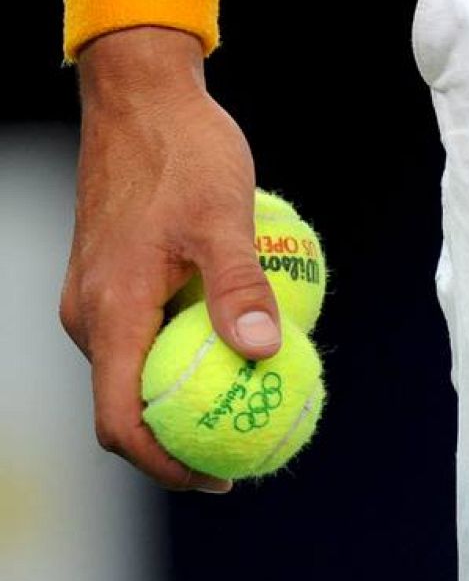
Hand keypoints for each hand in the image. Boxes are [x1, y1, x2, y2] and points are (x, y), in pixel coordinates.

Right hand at [59, 27, 281, 492]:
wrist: (139, 101)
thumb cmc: (182, 152)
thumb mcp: (223, 215)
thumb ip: (241, 286)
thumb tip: (263, 353)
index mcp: (111, 312)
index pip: (121, 420)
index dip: (164, 465)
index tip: (216, 479)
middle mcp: (91, 317)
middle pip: (124, 411)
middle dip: (175, 446)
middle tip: (236, 456)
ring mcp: (94, 301)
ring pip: (131, 380)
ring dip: (176, 406)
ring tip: (235, 411)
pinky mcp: (108, 285)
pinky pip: (138, 345)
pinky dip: (174, 366)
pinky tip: (222, 354)